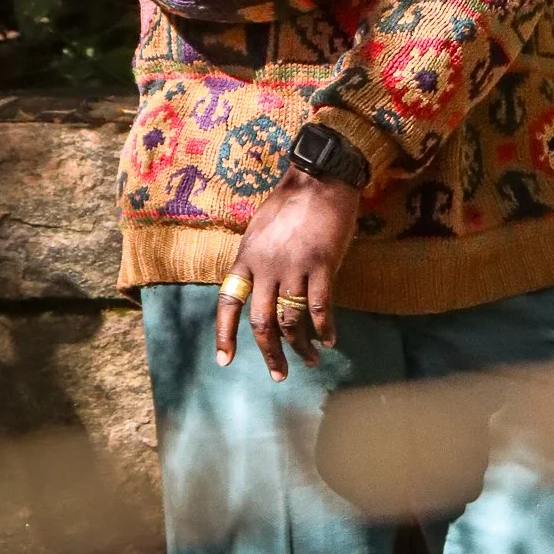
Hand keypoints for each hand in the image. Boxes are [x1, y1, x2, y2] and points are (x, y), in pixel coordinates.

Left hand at [216, 167, 359, 379]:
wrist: (319, 179)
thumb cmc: (290, 202)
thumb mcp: (260, 230)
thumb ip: (258, 261)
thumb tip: (261, 289)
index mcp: (246, 258)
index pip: (228, 303)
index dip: (225, 334)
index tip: (224, 361)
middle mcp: (266, 266)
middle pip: (261, 322)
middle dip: (270, 353)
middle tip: (279, 374)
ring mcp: (294, 267)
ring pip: (292, 320)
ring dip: (300, 346)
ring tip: (310, 359)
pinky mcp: (322, 264)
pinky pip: (320, 307)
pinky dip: (325, 329)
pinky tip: (330, 340)